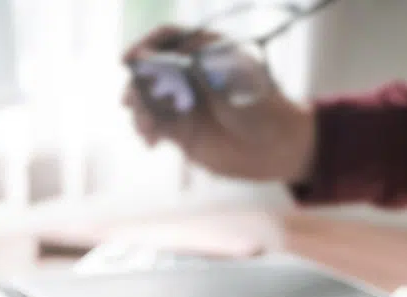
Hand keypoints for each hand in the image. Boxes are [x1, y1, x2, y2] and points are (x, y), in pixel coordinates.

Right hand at [122, 26, 316, 183]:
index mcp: (205, 51)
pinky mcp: (180, 130)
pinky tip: (151, 140)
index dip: (145, 44)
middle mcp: (190, 74)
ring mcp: (184, 102)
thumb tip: (146, 58)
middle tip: (133, 99)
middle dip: (137, 82)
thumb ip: (186, 65)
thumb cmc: (260, 104)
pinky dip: (146, 131)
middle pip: (149, 68)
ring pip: (147, 98)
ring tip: (146, 126)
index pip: (167, 38)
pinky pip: (153, 126)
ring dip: (139, 109)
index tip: (129, 59)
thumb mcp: (225, 76)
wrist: (277, 147)